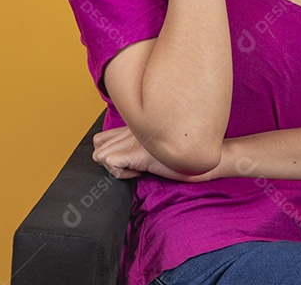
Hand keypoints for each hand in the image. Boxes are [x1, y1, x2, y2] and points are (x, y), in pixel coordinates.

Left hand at [92, 125, 229, 181]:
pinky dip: (121, 173)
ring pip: (99, 156)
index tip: (126, 162)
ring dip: (115, 168)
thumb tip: (127, 160)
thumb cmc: (183, 157)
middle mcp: (131, 130)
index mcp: (134, 128)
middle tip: (130, 166)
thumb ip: (139, 146)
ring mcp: (134, 140)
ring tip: (135, 169)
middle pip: (96, 147)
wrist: (203, 160)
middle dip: (109, 162)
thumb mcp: (157, 148)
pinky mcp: (138, 152)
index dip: (107, 153)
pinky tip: (139, 172)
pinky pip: (111, 164)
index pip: (100, 138)